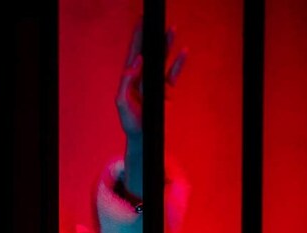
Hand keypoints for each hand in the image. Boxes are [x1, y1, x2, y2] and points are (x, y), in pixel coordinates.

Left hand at [116, 20, 187, 198]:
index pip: (133, 54)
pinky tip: (184, 52)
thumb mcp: (122, 103)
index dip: (136, 38)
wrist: (144, 137)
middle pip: (148, 52)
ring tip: (172, 30)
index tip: (140, 23)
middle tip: (153, 20)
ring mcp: (155, 83)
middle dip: (151, 36)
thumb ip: (125, 83)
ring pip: (162, 60)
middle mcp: (142, 77)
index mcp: (130, 79)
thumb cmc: (130, 121)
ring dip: (167, 45)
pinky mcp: (166, 90)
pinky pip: (173, 74)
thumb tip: (135, 63)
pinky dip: (179, 64)